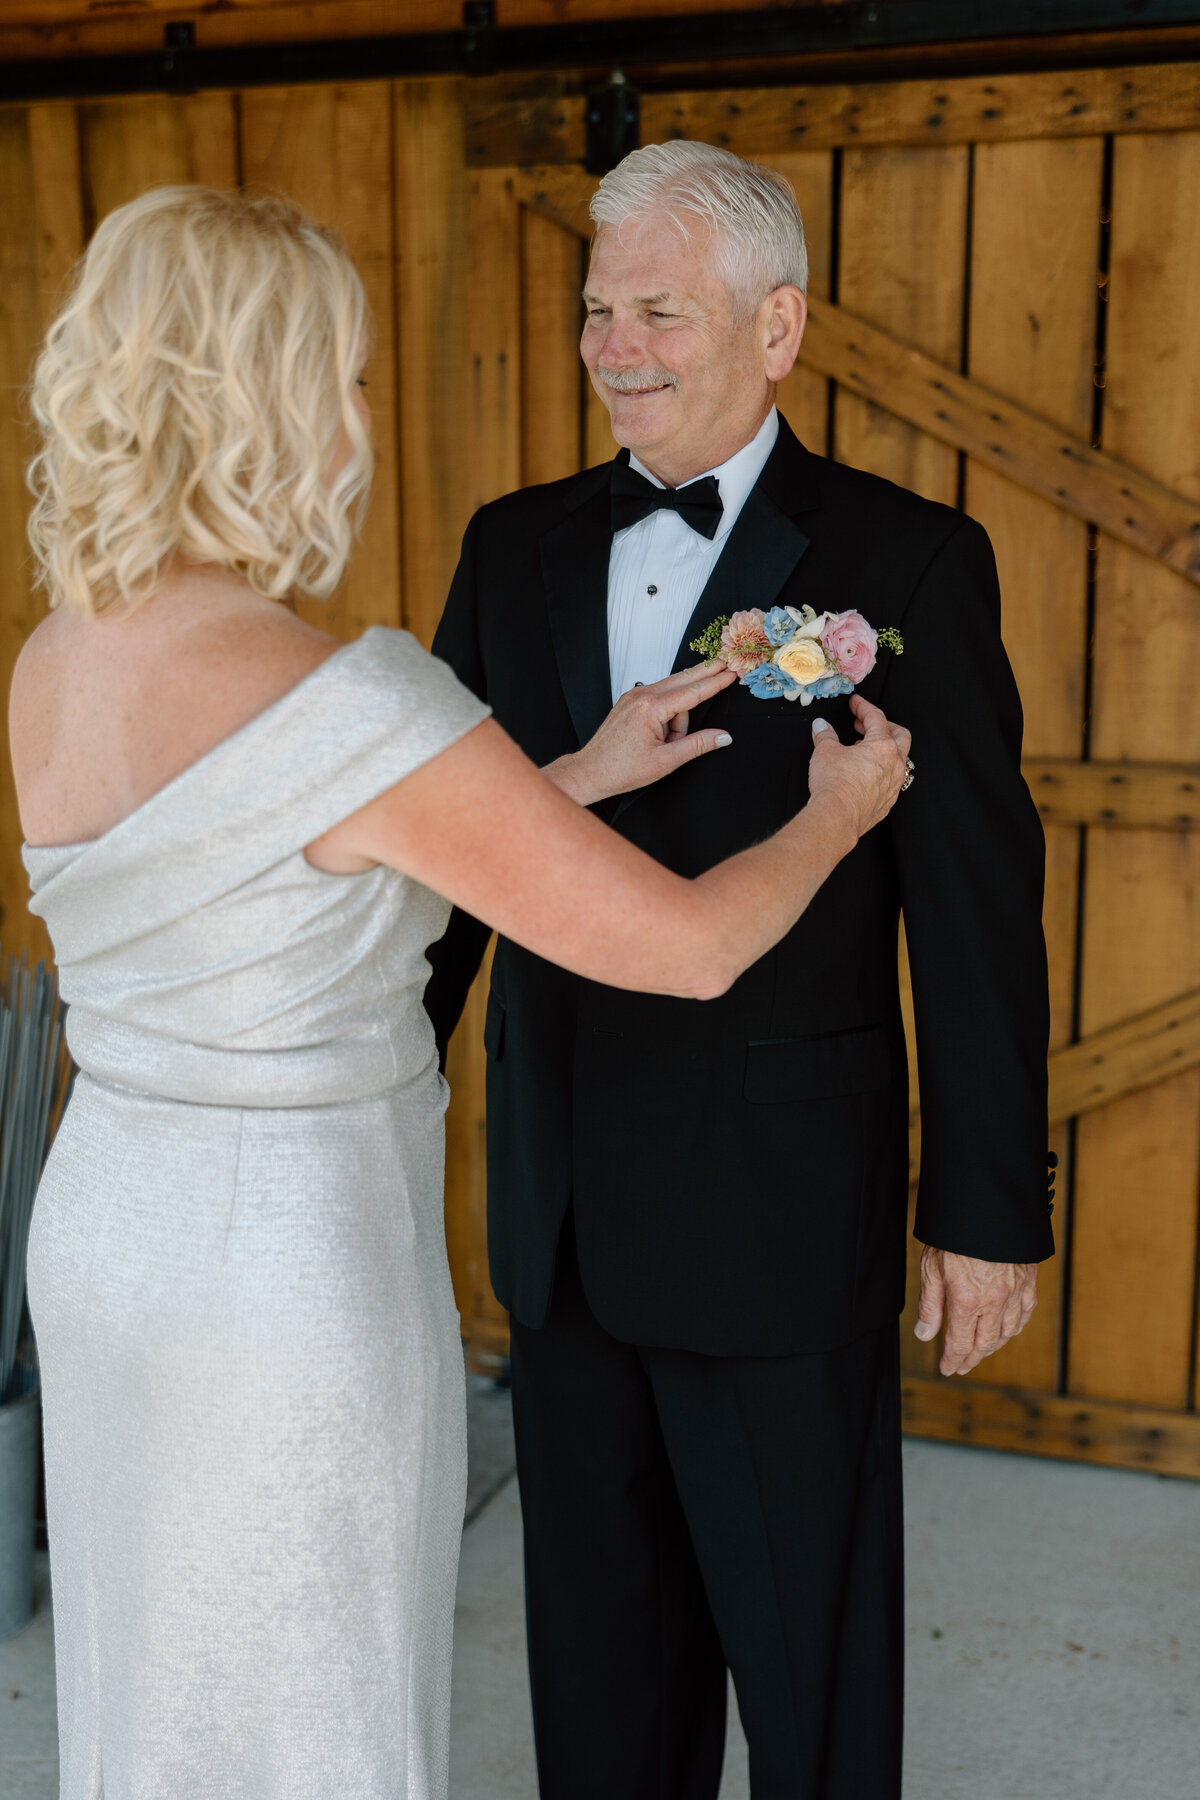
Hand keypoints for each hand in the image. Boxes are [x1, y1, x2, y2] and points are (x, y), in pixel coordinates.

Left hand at [547, 663, 737, 805]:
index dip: (715, 682)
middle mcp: (641, 696)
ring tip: (667, 745)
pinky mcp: (630, 703)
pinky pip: (658, 701)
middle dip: (705, 674)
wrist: (590, 771)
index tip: (732, 672)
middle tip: (725, 664)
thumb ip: (698, 745)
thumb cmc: (621, 769)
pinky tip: (664, 734)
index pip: (692, 692)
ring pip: (671, 696)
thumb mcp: (666, 761)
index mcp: (650, 708)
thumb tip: (723, 737)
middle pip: (682, 681)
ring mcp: (633, 697)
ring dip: (679, 717)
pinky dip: (667, 714)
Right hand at [806, 694, 910, 839]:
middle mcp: (895, 765)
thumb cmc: (835, 785)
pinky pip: (892, 781)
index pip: (876, 718)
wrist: (837, 817)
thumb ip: (825, 735)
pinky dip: (883, 772)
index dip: (863, 707)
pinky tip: (867, 774)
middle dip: (885, 726)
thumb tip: (821, 726)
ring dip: (885, 750)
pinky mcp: (887, 802)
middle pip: (900, 735)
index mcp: (883, 746)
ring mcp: (894, 785)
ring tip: (865, 750)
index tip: (855, 703)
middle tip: (866, 724)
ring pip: (900, 760)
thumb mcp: (825, 751)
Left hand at [915, 1245, 1037, 1375]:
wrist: (986, 1206)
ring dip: (992, 1347)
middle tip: (961, 1366)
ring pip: (1007, 1332)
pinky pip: (1025, 1313)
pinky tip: (1007, 1331)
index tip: (947, 1368)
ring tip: (980, 1352)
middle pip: (985, 1343)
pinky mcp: (1028, 1280)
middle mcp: (994, 1301)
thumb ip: (930, 1305)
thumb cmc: (954, 1234)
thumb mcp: (932, 1267)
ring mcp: (1015, 1292)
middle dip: (971, 1358)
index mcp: (967, 1300)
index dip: (953, 1360)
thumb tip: (925, 1335)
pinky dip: (1015, 1327)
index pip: (960, 1343)